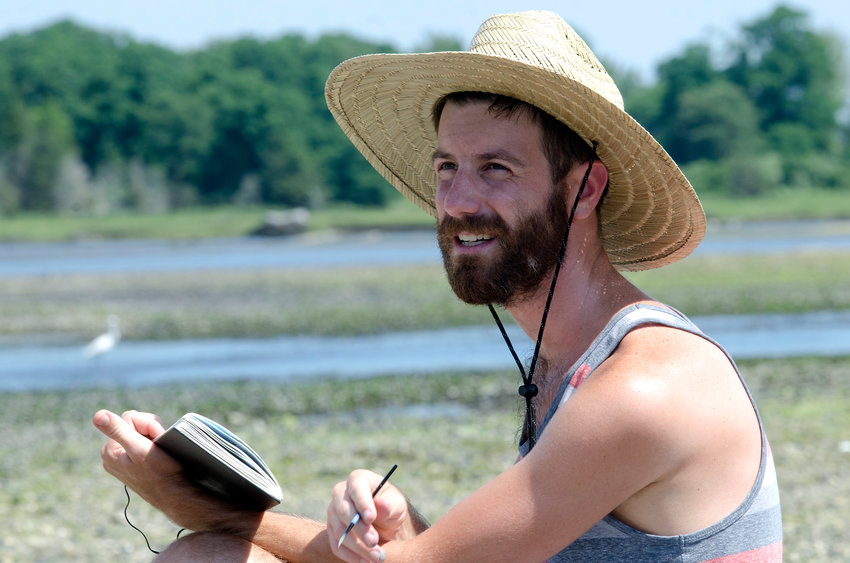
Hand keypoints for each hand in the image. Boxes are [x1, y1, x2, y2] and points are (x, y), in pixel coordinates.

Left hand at [93, 409, 253, 531]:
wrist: (174, 495)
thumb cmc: (161, 473)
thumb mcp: (139, 448)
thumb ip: (118, 430)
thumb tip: (98, 415)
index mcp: (109, 450)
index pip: (130, 418)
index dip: (149, 424)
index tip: (157, 439)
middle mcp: (111, 455)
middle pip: (132, 424)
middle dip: (149, 430)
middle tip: (159, 445)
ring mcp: (121, 461)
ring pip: (138, 433)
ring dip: (151, 437)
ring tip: (158, 452)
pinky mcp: (131, 465)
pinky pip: (140, 443)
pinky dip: (151, 445)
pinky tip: (157, 456)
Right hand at [327, 469, 415, 561]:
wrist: (384, 523)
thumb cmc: (391, 507)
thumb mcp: (396, 504)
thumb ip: (389, 505)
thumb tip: (380, 505)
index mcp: (358, 479)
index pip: (356, 487)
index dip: (362, 502)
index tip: (371, 518)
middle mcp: (342, 493)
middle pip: (344, 510)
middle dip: (359, 528)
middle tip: (374, 541)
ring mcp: (333, 512)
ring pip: (339, 530)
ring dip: (358, 546)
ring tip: (377, 556)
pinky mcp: (332, 530)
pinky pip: (336, 545)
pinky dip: (350, 556)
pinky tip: (365, 561)